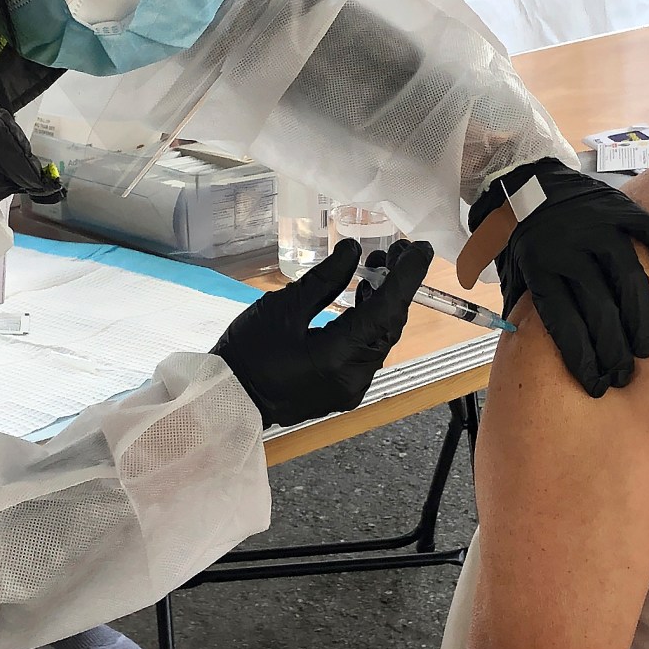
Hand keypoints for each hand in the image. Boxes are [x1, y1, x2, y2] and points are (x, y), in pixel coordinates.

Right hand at [214, 238, 432, 427]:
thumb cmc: (248, 353)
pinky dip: (370, 322)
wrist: (229, 399)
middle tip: (396, 250)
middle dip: (397, 286)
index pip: (386, 311)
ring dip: (384, 302)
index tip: (420, 249)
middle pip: (389, 326)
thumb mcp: (282, 308)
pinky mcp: (345, 389)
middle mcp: (354, 377)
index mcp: (338, 357)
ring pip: (381, 338)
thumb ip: (324, 280)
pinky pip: (368, 351)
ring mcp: (352, 387)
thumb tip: (353, 250)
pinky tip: (364, 296)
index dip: (407, 278)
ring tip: (377, 266)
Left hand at [475, 159, 648, 396]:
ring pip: (629, 279)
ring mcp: (599, 224)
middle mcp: (570, 245)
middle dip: (613, 349)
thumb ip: (526, 310)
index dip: (582, 357)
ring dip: (640, 320)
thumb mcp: (512, 274)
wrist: (525, 180)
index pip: (564, 321)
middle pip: (599, 307)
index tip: (596, 385)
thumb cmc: (521, 240)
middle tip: (623, 376)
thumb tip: (538, 358)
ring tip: (645, 350)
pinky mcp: (623, 208)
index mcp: (538, 265)